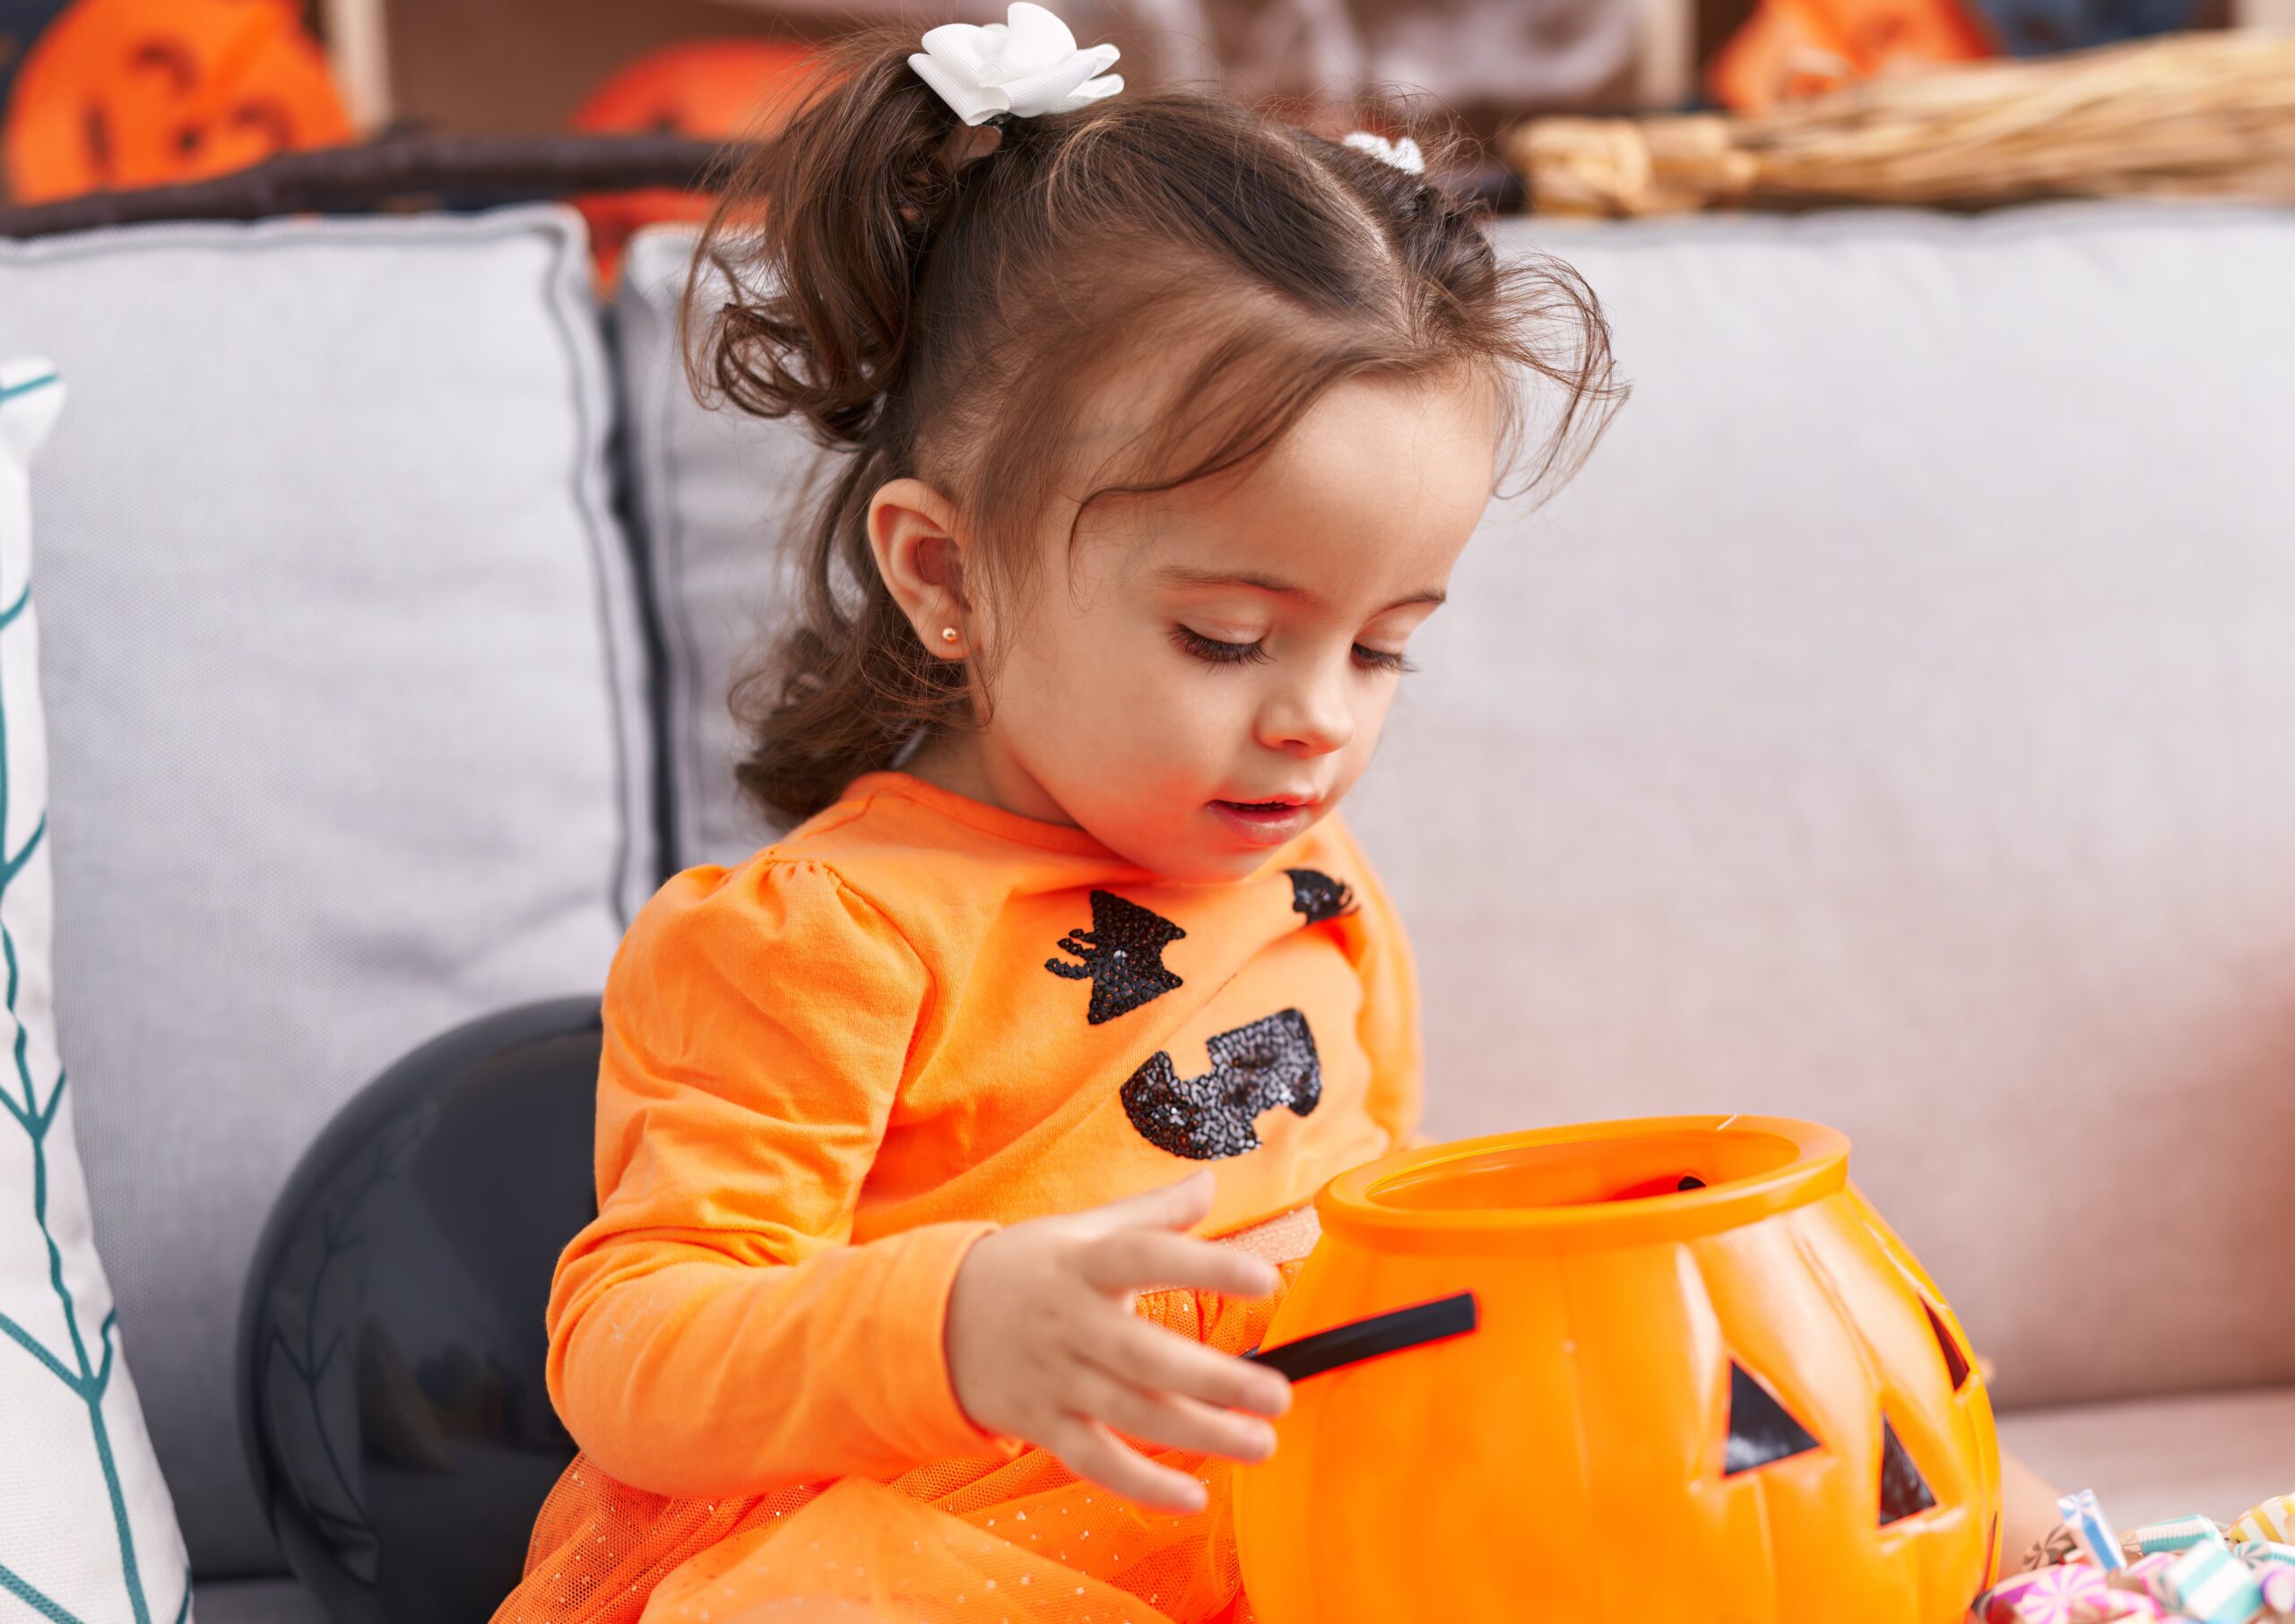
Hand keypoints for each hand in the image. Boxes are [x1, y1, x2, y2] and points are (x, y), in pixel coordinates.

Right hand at [944, 1169, 1292, 1513]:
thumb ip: (1151, 1212)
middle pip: (1146, 1356)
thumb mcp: (1082, 1229)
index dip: (1206, 1265)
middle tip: (1278, 1395)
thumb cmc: (1026, 1269)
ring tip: (1260, 1444)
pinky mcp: (1042, 1425)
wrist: (933, 1319)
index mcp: (1085, 1264)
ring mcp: (1056, 1379)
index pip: (1149, 1257)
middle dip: (1215, 1381)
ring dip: (1199, 1435)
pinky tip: (1194, 1497)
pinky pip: (1096, 1461)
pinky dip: (1142, 1485)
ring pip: (1131, 1414)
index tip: (1264, 1279)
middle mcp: (1072, 1323)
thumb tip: (1210, 1181)